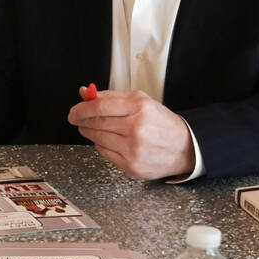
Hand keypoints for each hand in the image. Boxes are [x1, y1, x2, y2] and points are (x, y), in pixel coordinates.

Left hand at [66, 87, 193, 179]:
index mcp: (139, 107)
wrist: (184, 147)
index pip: (98, 106)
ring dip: (90, 132)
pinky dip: (102, 145)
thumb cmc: (160, 122)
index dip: (80, 108)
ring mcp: (133, 150)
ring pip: (97, 139)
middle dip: (81, 120)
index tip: (73, 111)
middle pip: (95, 123)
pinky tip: (110, 140)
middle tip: (77, 119)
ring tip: (93, 128)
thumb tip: (84, 92)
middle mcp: (136, 129)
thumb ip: (110, 96)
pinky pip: (105, 153)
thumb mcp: (140, 101)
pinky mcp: (131, 166)